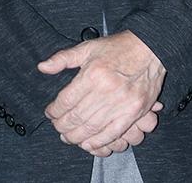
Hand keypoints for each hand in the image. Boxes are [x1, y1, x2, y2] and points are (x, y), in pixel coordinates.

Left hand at [37, 31, 165, 155]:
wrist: (150, 49)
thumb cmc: (118, 47)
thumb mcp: (88, 47)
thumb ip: (63, 58)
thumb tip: (42, 67)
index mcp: (92, 73)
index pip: (66, 101)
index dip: (54, 110)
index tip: (50, 113)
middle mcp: (105, 90)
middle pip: (77, 117)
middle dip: (63, 126)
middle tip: (57, 128)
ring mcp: (121, 103)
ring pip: (92, 128)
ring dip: (77, 137)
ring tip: (69, 137)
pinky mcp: (133, 112)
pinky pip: (112, 133)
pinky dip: (98, 142)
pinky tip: (88, 143)